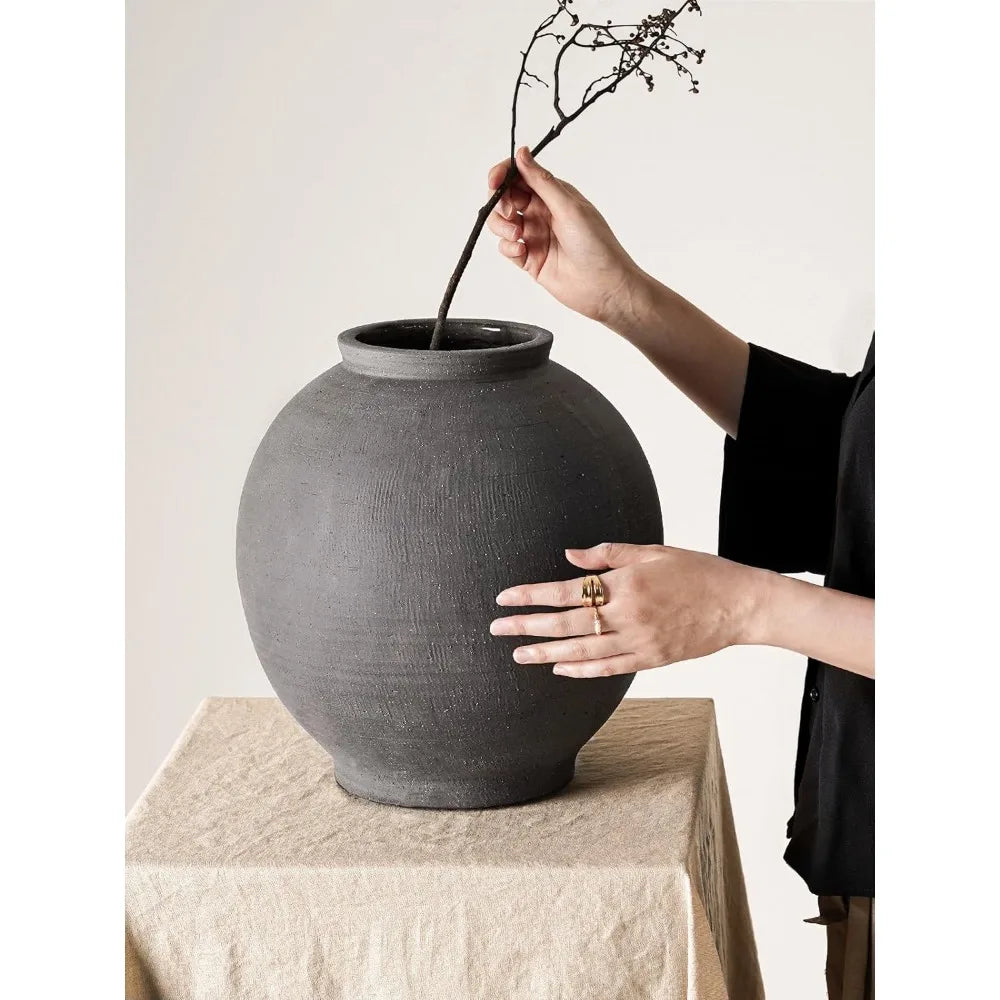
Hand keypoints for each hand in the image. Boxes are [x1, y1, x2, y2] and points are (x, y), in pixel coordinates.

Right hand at [486, 146, 645, 324]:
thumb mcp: (568, 207)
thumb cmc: (597, 246)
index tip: (494, 182)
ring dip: (502, 226)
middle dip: (500, 203)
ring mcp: (535, 236)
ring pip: (502, 223)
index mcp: (554, 194)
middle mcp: (542, 213)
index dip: (503, 175)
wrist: (604, 287)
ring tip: (518, 235)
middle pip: (506, 198)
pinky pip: (507, 247)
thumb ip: (541, 181)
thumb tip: (522, 153)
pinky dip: (508, 247)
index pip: (520, 176)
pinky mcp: (530, 259)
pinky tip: (521, 251)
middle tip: (510, 213)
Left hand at [489, 541, 766, 677]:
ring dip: (546, 652)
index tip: (505, 598)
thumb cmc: (698, 572)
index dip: (532, 595)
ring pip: (582, 651)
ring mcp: (640, 641)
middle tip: (497, 629)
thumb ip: (609, 555)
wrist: (739, 604)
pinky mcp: (652, 659)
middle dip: (527, 626)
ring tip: (519, 654)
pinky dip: (582, 670)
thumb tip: (569, 557)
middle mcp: (628, 615)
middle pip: (567, 624)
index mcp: (626, 583)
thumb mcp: (653, 552)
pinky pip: (609, 668)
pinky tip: (560, 668)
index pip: (566, 591)